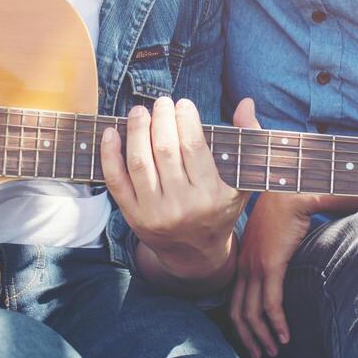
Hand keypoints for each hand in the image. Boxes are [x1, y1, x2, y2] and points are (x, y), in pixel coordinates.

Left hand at [101, 97, 258, 284]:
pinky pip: (116, 181)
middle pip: (164, 151)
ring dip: (136, 130)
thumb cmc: (220, 209)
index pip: (193, 147)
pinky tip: (111, 132)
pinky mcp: (133, 217)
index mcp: (211, 196)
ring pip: (139, 162)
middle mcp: (182, 206)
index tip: (183, 103)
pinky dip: (110, 155)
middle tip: (161, 102)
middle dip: (161, 119)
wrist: (196, 255)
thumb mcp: (242, 181)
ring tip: (139, 112)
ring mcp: (155, 213)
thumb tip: (245, 102)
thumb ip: (247, 140)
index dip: (185, 119)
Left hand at [231, 191, 317, 357]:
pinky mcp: (271, 265)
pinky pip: (271, 303)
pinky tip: (286, 336)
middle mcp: (243, 266)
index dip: (239, 324)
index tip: (250, 340)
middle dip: (247, 337)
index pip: (232, 300)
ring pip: (252, 313)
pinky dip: (278, 324)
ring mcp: (255, 266)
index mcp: (241, 261)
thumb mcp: (269, 238)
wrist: (290, 193)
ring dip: (263, 336)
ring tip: (274, 351)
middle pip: (237, 312)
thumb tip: (276, 270)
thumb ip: (268, 255)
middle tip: (258, 354)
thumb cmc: (283, 212)